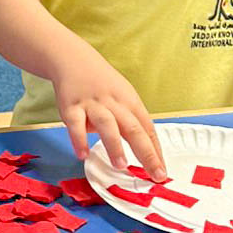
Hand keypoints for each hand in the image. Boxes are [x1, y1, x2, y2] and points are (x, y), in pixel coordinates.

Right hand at [52, 44, 164, 180]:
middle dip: (146, 153)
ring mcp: (92, 104)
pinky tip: (83, 154)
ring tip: (121, 165)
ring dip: (114, 145)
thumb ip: (131, 122)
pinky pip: (75, 124)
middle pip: (133, 128)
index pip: (147, 129)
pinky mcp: (71, 106)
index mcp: (130, 102)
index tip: (162, 171)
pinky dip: (79, 139)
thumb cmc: (102, 83)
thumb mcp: (123, 96)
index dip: (156, 151)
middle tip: (154, 174)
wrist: (73, 59)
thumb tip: (145, 151)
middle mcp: (114, 103)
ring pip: (107, 125)